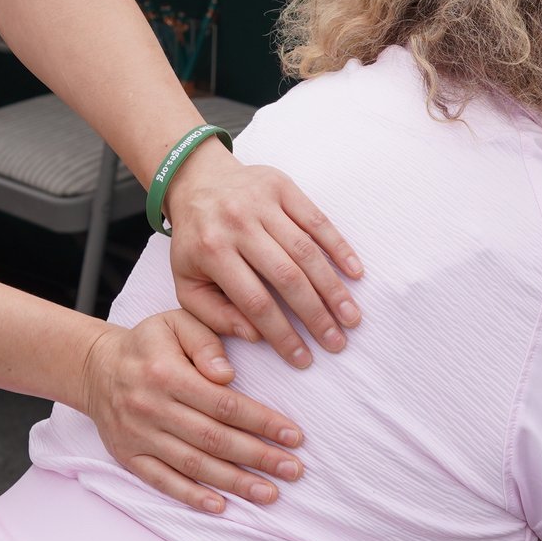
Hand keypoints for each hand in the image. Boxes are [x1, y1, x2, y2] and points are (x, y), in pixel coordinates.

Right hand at [82, 309, 305, 513]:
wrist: (96, 367)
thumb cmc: (148, 344)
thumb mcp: (175, 322)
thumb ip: (206, 341)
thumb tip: (227, 374)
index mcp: (165, 372)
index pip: (223, 403)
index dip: (261, 421)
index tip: (293, 435)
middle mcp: (151, 406)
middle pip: (213, 438)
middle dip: (258, 456)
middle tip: (292, 469)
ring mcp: (138, 435)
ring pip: (193, 464)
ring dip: (234, 482)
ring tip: (269, 493)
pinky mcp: (129, 456)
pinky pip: (162, 481)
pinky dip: (191, 496)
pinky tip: (220, 505)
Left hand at [164, 141, 363, 367]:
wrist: (197, 181)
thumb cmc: (195, 240)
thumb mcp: (186, 281)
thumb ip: (213, 315)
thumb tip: (255, 336)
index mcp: (211, 250)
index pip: (254, 301)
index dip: (282, 334)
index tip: (303, 359)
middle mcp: (237, 223)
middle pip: (286, 277)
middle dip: (315, 315)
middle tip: (336, 343)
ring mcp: (261, 201)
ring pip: (306, 250)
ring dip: (333, 287)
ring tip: (351, 317)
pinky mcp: (281, 186)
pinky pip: (316, 219)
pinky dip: (339, 246)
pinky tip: (355, 272)